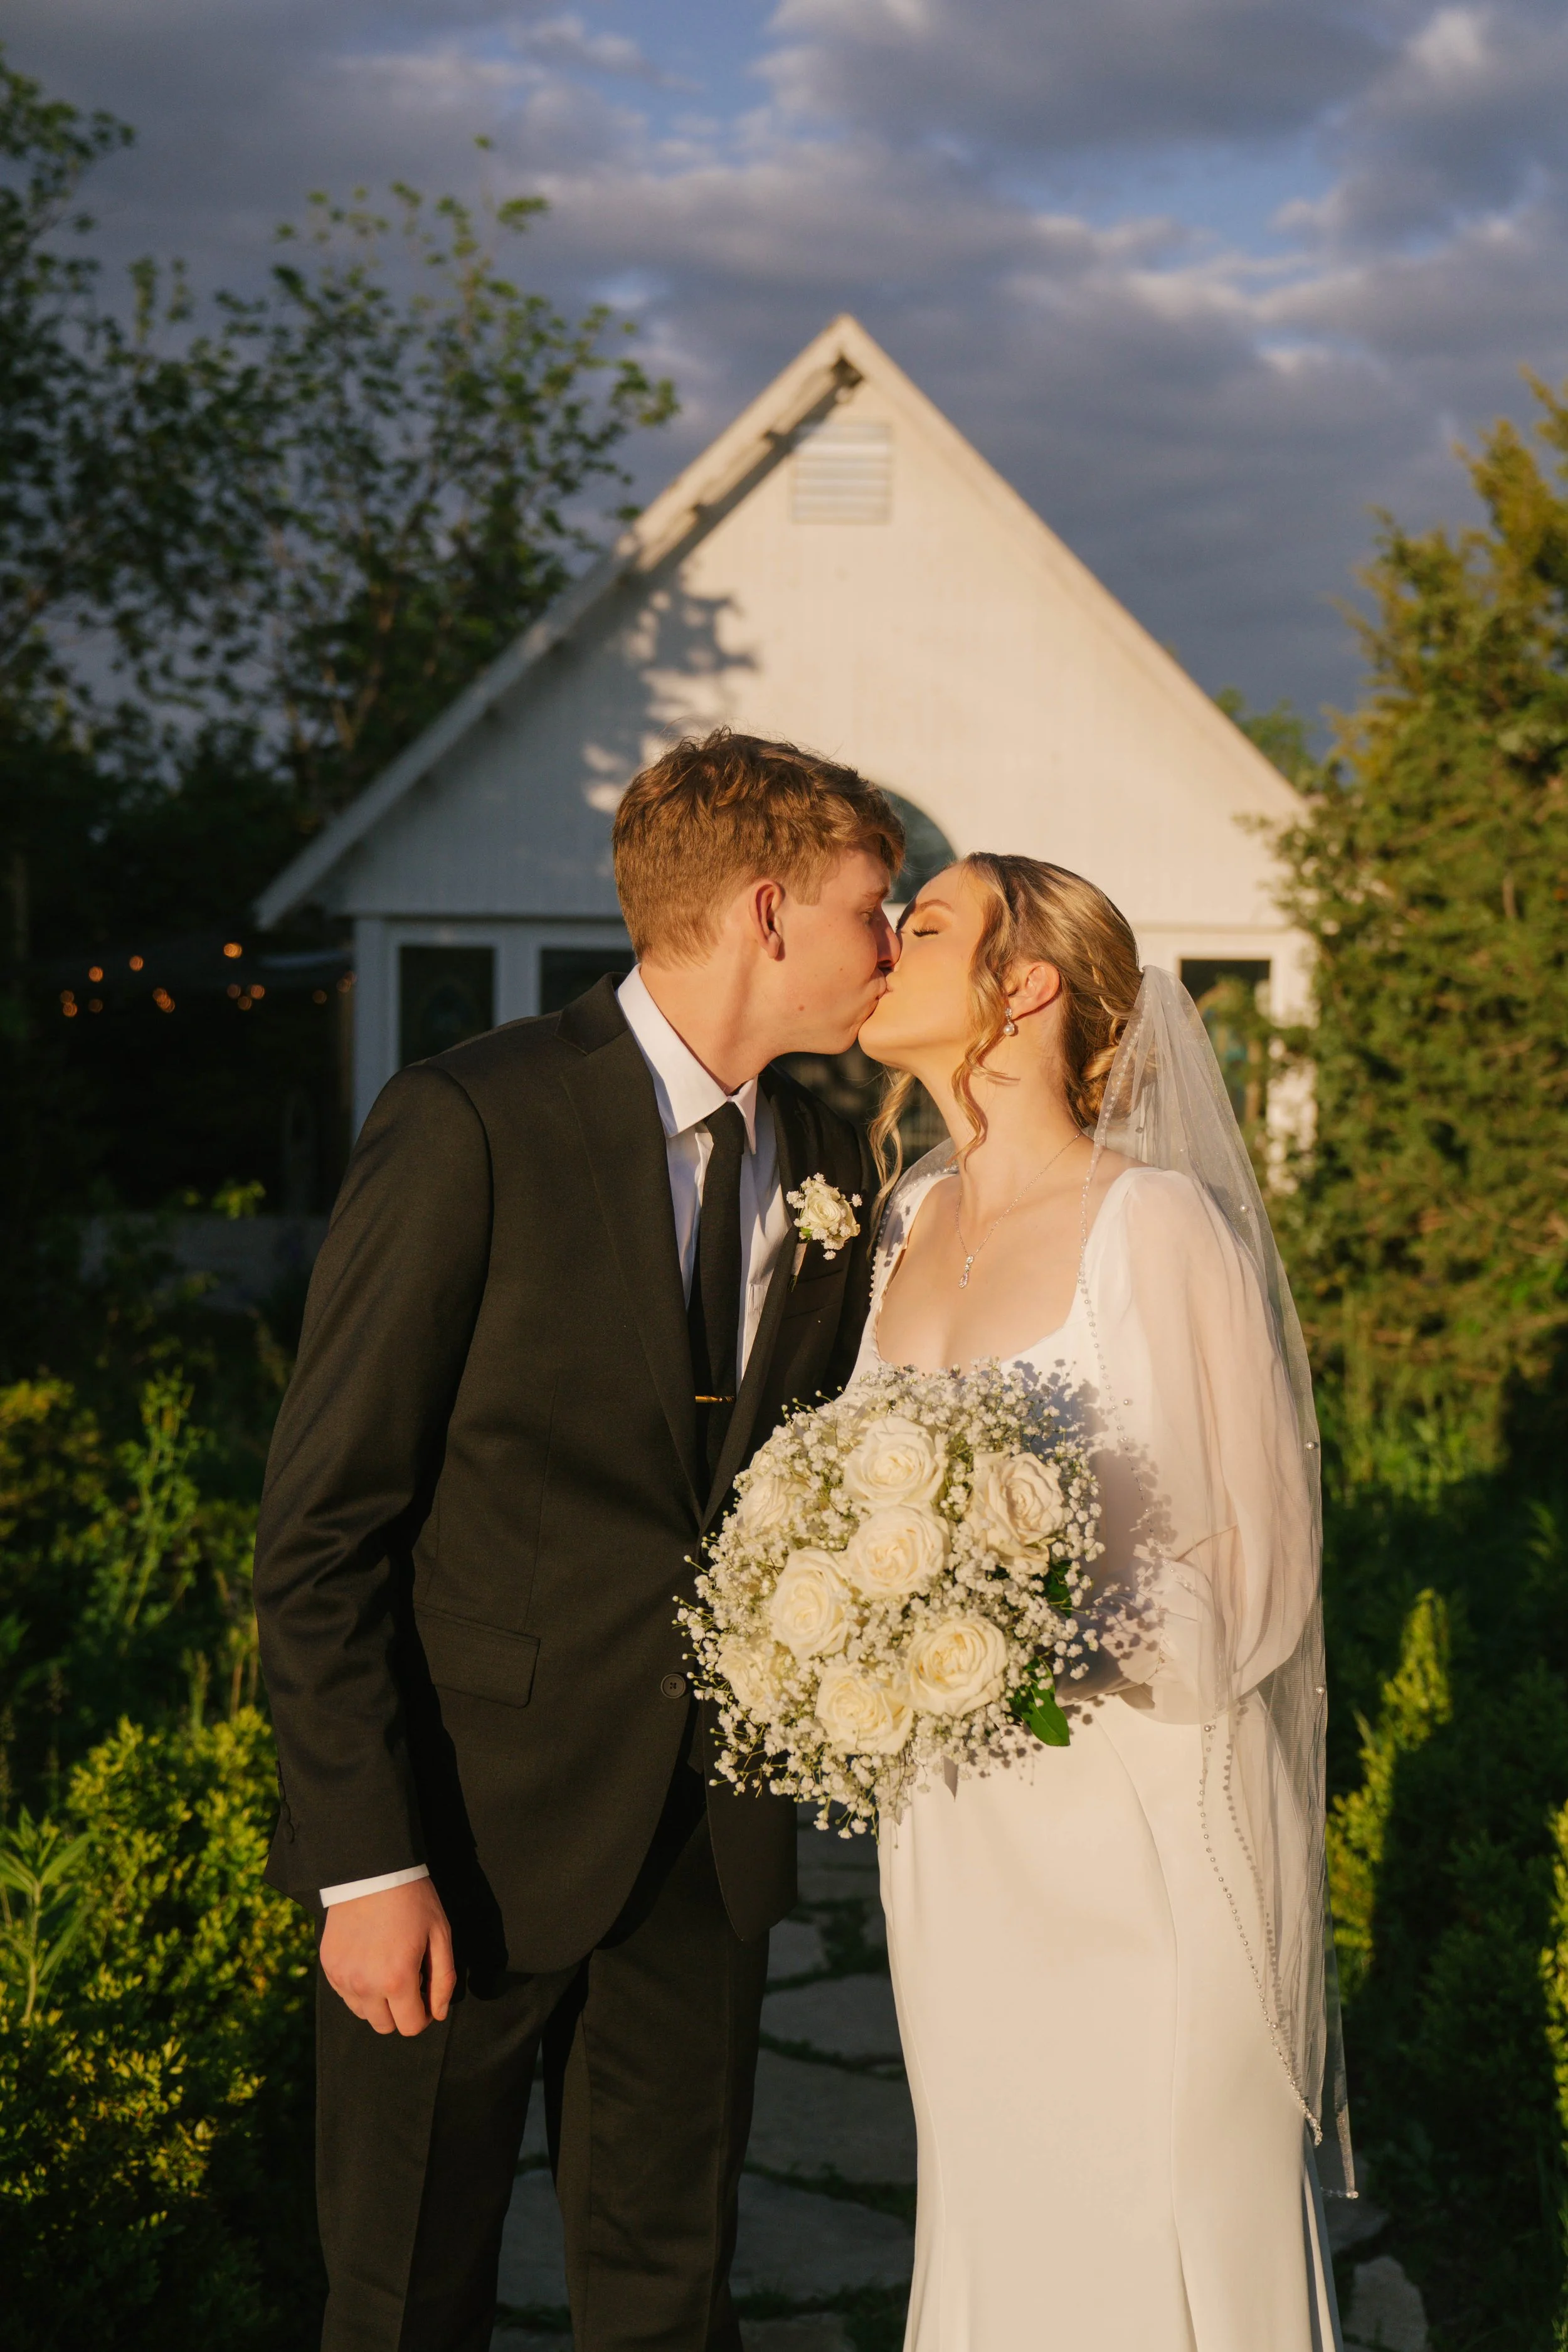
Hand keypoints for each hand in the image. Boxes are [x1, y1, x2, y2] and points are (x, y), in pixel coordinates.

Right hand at [320, 1876, 456, 2035]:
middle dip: (401, 2010)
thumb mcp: (440, 1935)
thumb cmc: (413, 1900)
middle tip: (409, 1979)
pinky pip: (345, 1994)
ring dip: (378, 2001)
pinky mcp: (328, 1966)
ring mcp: (342, 1977)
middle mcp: (365, 1985)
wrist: (373, 1870)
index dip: (423, 2015)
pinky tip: (369, 1959)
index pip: (410, 2027)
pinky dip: (359, 1986)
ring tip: (388, 1968)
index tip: (426, 1996)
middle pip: (385, 2026)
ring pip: (363, 2013)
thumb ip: (443, 1980)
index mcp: (397, 1980)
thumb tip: (437, 2014)